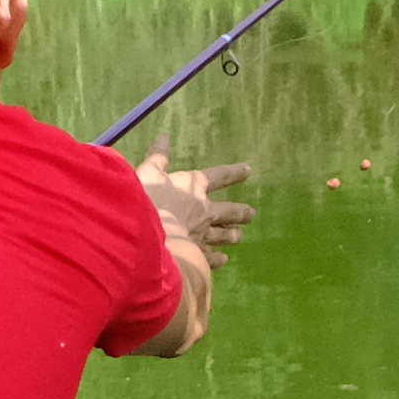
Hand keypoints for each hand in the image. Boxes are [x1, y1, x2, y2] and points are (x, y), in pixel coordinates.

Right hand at [139, 149, 256, 251]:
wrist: (149, 236)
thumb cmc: (148, 200)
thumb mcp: (148, 173)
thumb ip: (157, 157)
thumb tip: (163, 138)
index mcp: (194, 186)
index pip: (219, 176)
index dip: (233, 172)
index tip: (248, 170)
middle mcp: (204, 210)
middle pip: (228, 211)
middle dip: (240, 212)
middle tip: (251, 213)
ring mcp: (202, 234)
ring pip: (222, 235)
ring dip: (231, 235)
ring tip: (239, 236)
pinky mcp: (196, 255)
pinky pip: (210, 257)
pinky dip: (216, 258)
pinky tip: (223, 260)